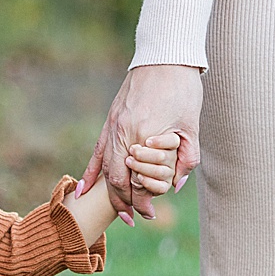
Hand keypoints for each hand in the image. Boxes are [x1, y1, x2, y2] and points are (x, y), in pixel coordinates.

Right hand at [77, 64, 201, 224]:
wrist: (165, 57)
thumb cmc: (182, 88)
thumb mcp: (192, 124)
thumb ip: (186, 157)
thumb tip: (175, 185)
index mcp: (146, 135)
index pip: (139, 178)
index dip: (143, 200)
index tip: (149, 214)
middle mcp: (124, 134)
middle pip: (117, 179)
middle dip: (124, 202)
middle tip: (133, 218)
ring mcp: (113, 128)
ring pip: (105, 170)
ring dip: (110, 193)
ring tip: (117, 211)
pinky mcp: (109, 123)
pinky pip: (96, 154)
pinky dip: (89, 175)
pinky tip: (83, 191)